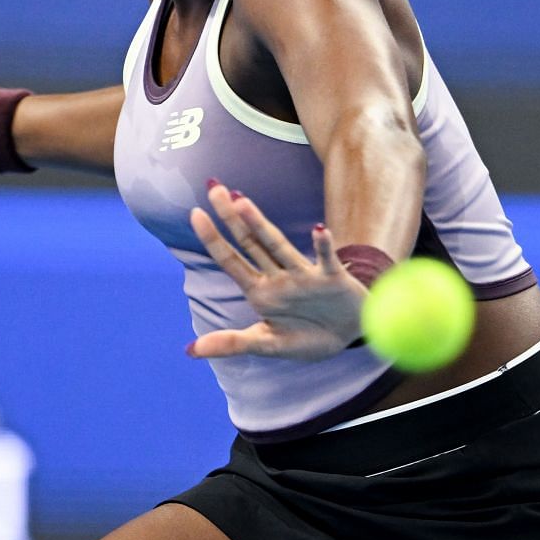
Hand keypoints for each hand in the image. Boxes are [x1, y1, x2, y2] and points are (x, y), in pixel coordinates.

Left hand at [187, 179, 365, 362]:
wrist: (350, 335)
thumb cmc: (307, 336)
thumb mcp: (268, 345)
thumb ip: (232, 343)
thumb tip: (189, 350)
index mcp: (260, 291)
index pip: (231, 261)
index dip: (213, 239)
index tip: (194, 213)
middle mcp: (278, 277)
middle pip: (250, 242)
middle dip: (231, 217)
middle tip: (214, 188)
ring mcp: (304, 275)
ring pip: (278, 246)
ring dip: (260, 225)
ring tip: (242, 202)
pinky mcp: (332, 278)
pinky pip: (326, 260)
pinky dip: (323, 246)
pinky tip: (319, 230)